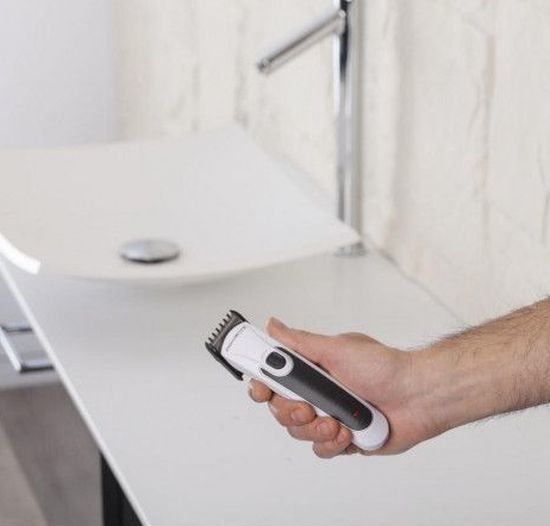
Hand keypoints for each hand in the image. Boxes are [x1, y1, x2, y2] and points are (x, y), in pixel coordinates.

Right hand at [249, 318, 438, 457]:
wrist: (418, 397)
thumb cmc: (385, 367)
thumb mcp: (337, 348)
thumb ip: (300, 342)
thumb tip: (274, 326)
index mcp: (312, 368)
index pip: (274, 376)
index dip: (262, 384)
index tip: (261, 388)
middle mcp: (317, 391)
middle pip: (280, 408)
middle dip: (291, 412)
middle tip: (308, 406)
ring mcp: (328, 415)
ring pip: (299, 432)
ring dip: (315, 429)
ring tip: (336, 422)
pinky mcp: (342, 439)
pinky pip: (321, 449)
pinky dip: (333, 444)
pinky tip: (348, 433)